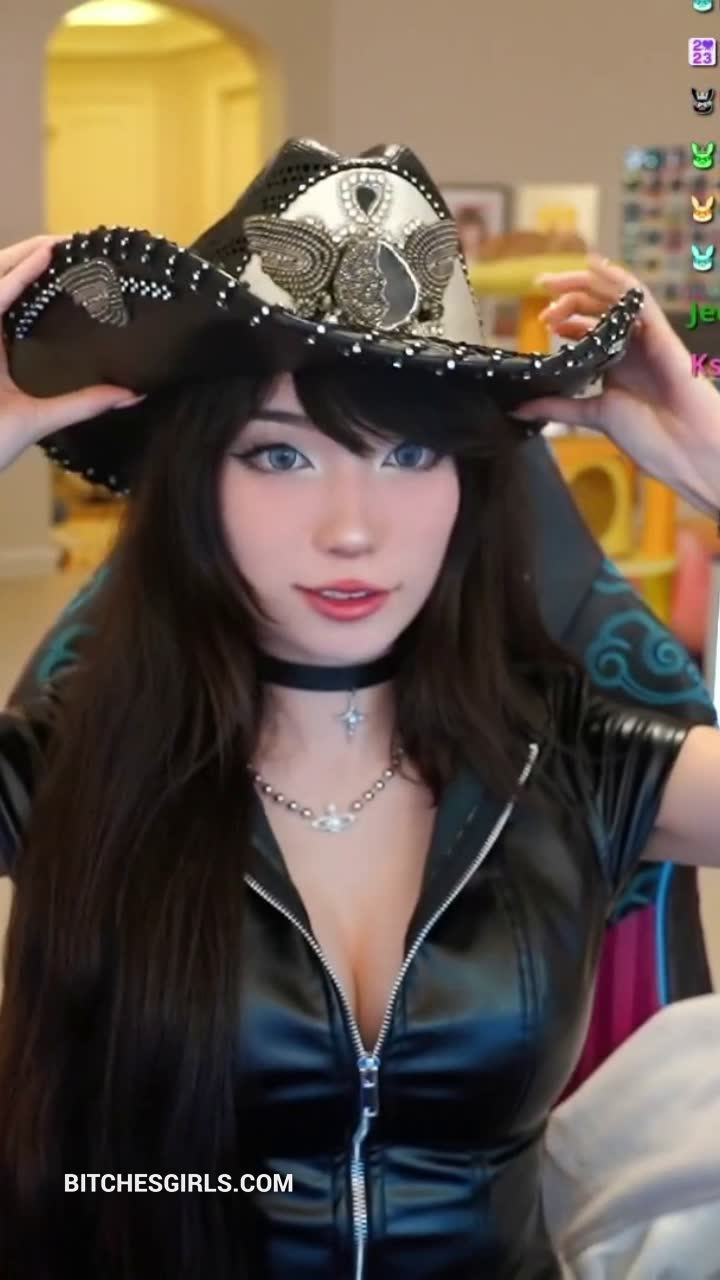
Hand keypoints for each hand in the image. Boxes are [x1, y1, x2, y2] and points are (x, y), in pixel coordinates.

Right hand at [0, 236, 141, 472]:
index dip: (43, 281)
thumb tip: (131, 394)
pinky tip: (45, 255)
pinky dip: (18, 274)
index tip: (80, 269)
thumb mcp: (41, 417)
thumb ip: (82, 403)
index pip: (19, 303)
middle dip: (38, 258)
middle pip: (7, 281)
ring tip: (66, 241)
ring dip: (30, 254)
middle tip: (80, 246)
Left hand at [513, 253, 719, 515]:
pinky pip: (639, 299)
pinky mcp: (660, 333)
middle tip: (540, 288)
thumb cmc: (652, 436)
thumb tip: (520, 409)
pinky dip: (617, 281)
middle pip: (597, 306)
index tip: (542, 318)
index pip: (587, 327)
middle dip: (568, 293)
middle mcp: (630, 344)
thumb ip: (558, 407)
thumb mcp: (594, 415)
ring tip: (555, 281)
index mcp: (615, 362)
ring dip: (584, 283)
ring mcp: (645, 337)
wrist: (687, 449)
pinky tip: (596, 267)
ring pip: (614, 296)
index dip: (564, 317)